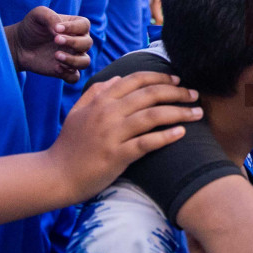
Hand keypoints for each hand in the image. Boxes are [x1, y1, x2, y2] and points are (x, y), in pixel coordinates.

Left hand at [9, 6, 91, 81]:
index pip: (84, 25)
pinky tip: (56, 68)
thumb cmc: (31, 27)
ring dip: (73, 60)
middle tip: (55, 40)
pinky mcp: (66, 71)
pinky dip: (68, 74)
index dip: (74, 27)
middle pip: (87, 43)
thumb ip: (50, 16)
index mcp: (75, 26)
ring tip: (56, 56)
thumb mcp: (37, 15)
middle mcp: (77, 42)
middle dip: (73, 42)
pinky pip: (75, 77)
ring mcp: (73, 57)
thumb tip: (59, 28)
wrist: (19, 45)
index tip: (56, 29)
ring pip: (85, 62)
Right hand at [46, 72, 200, 201]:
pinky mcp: (116, 156)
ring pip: (152, 116)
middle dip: (177, 91)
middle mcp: (107, 113)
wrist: (56, 175)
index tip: (178, 79)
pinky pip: (146, 143)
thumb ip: (96, 92)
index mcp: (101, 100)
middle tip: (194, 94)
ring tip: (197, 113)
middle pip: (149, 94)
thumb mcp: (78, 112)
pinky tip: (181, 134)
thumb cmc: (69, 145)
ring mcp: (112, 134)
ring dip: (179, 112)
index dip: (160, 77)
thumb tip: (118, 79)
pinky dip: (165, 137)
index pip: (136, 80)